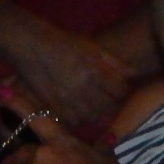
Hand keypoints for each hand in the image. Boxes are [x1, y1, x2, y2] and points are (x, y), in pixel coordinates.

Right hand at [8, 21, 133, 126]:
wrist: (30, 44)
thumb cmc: (63, 42)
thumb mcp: (92, 47)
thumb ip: (114, 62)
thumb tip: (133, 73)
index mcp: (97, 70)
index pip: (120, 90)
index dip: (119, 91)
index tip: (114, 89)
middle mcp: (85, 86)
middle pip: (107, 107)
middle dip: (108, 104)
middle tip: (102, 99)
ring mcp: (67, 97)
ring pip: (90, 117)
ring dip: (92, 113)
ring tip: (87, 105)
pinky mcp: (51, 104)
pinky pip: (70, 120)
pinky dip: (75, 118)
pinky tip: (73, 110)